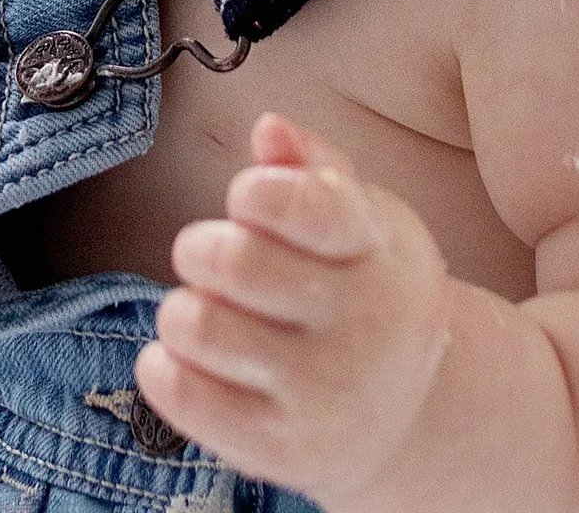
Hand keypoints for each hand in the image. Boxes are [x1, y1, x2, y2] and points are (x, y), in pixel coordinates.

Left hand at [135, 115, 451, 503]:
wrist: (416, 411)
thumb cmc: (364, 290)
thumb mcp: (362, 220)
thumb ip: (314, 165)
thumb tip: (269, 127)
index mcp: (380, 252)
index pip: (309, 203)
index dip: (256, 191)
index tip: (249, 200)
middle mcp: (363, 328)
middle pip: (233, 260)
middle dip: (201, 249)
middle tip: (213, 261)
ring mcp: (325, 395)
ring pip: (197, 324)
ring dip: (182, 310)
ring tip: (210, 314)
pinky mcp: (284, 451)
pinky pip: (182, 394)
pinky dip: (162, 368)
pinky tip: (186, 360)